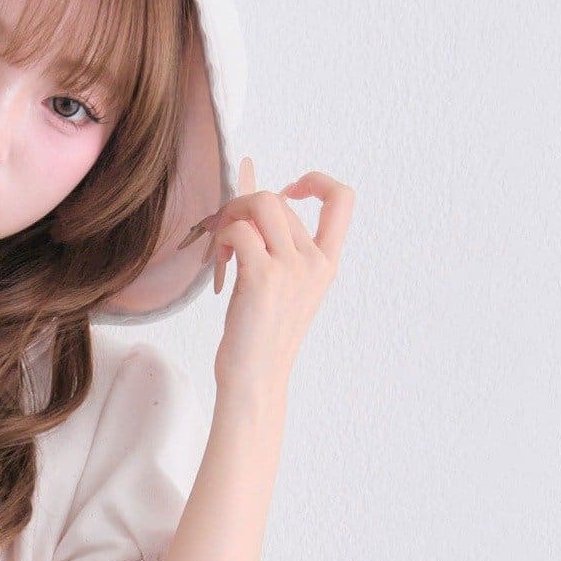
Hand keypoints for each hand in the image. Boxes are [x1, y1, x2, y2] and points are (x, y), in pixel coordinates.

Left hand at [198, 157, 354, 396]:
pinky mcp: (262, 277)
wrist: (255, 379)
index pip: (343, 200)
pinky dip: (220, 237)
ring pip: (261, 203)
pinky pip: (237, 230)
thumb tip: (253, 200)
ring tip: (221, 245)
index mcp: (326, 263)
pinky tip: (217, 263)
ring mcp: (291, 268)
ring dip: (230, 214)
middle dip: (243, 207)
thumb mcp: (282, 288)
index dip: (316, 181)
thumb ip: (277, 247)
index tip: (287, 190)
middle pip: (279, 200)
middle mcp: (314, 262)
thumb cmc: (261, 337)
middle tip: (225, 234)